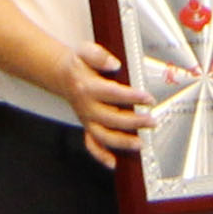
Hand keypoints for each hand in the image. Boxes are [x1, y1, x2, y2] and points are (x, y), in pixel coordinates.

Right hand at [63, 40, 146, 166]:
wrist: (61, 74)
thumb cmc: (77, 63)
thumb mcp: (84, 50)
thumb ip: (98, 56)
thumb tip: (114, 64)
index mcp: (88, 87)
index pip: (113, 94)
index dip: (132, 96)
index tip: (148, 98)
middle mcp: (87, 106)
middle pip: (111, 119)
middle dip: (133, 122)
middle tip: (151, 121)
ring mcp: (86, 119)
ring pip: (103, 136)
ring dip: (122, 142)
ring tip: (140, 144)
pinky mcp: (87, 126)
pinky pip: (91, 144)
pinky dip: (101, 155)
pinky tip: (114, 162)